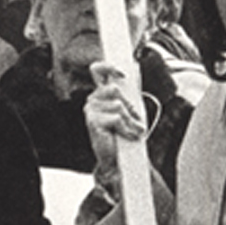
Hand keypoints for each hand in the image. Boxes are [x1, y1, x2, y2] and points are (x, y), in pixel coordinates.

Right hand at [84, 62, 145, 178]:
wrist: (118, 158)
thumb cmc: (124, 133)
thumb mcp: (129, 110)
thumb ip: (129, 91)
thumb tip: (135, 67)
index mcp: (100, 94)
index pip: (98, 70)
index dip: (109, 67)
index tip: (123, 74)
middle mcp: (92, 99)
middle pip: (115, 90)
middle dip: (130, 107)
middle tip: (135, 121)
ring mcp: (90, 110)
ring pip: (118, 105)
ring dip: (130, 120)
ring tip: (131, 131)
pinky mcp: (92, 121)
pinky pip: (117, 117)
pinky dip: (126, 128)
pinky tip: (126, 135)